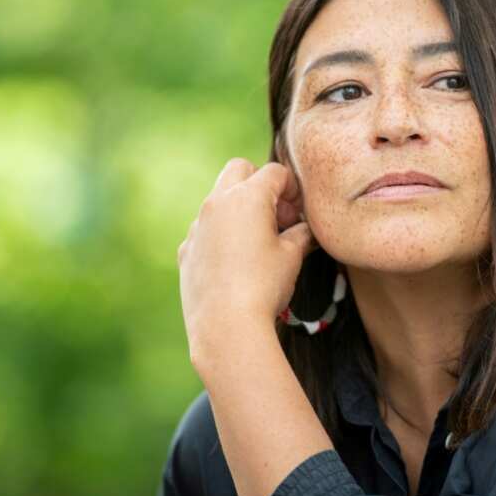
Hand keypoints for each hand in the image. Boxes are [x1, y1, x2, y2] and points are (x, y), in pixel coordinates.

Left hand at [177, 158, 316, 365]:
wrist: (226, 326)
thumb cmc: (264, 287)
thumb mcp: (292, 256)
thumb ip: (302, 235)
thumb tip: (308, 230)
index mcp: (247, 197)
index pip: (274, 172)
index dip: (292, 189)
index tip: (298, 213)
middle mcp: (217, 203)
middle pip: (239, 169)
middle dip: (260, 184)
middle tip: (277, 216)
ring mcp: (198, 226)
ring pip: (218, 199)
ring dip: (239, 209)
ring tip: (258, 241)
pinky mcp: (187, 249)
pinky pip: (205, 229)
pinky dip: (221, 234)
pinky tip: (235, 262)